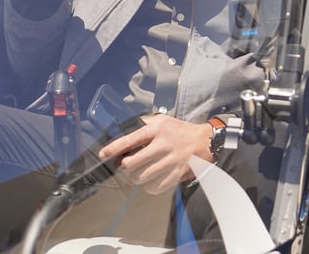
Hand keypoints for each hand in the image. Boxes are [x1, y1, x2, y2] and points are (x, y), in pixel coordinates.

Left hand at [97, 114, 212, 193]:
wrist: (205, 141)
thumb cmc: (180, 130)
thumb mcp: (162, 120)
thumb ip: (144, 124)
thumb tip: (124, 132)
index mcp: (157, 130)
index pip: (131, 139)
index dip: (114, 148)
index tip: (103, 154)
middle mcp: (163, 145)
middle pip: (133, 163)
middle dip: (125, 166)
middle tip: (126, 165)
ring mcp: (170, 161)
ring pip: (142, 177)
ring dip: (136, 177)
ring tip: (138, 173)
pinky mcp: (176, 174)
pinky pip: (156, 187)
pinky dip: (149, 186)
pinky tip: (150, 180)